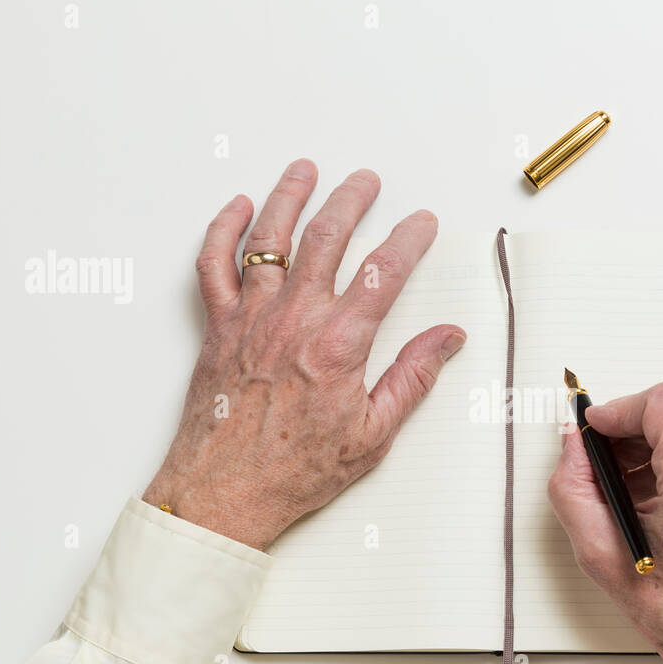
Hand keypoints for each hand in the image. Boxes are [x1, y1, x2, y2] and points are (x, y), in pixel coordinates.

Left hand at [143, 160, 465, 550]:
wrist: (224, 494)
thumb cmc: (296, 471)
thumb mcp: (374, 433)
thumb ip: (412, 377)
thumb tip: (448, 338)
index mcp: (339, 344)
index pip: (384, 272)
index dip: (409, 239)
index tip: (423, 223)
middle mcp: (294, 319)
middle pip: (326, 237)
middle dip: (352, 200)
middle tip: (367, 181)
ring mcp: (251, 318)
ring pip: (271, 238)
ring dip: (290, 196)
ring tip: (306, 170)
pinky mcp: (218, 328)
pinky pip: (214, 264)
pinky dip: (224, 230)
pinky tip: (241, 209)